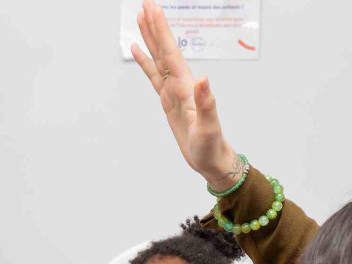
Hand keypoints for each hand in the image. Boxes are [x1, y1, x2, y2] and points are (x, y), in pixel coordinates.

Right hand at [130, 0, 242, 189]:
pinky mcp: (168, 100)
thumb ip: (207, 103)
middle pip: (165, 49)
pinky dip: (146, 62)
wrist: (212, 160)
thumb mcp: (209, 128)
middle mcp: (180, 85)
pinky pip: (154, 76)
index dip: (162, 31)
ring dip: (151, 38)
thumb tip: (203, 78)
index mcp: (187, 88)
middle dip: (156, 26)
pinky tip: (138, 50)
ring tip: (141, 18)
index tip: (153, 10)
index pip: (172, 53)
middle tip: (146, 3)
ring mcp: (174, 91)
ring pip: (159, 58)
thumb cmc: (212, 147)